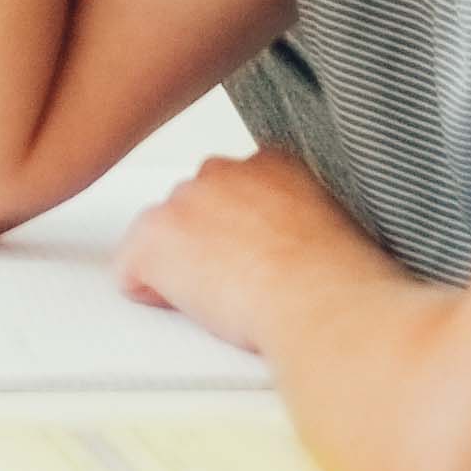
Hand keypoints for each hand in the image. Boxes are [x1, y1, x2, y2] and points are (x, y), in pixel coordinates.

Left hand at [115, 145, 369, 351]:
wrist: (323, 303)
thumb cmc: (341, 283)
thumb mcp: (335, 228)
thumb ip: (298, 217)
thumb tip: (291, 242)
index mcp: (271, 163)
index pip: (231, 189)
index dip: (240, 231)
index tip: (257, 258)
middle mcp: (221, 170)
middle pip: (193, 210)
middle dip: (207, 244)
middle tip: (241, 285)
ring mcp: (184, 201)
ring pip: (162, 238)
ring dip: (182, 267)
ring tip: (226, 300)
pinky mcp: (155, 238)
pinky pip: (129, 271)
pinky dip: (148, 292)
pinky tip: (186, 308)